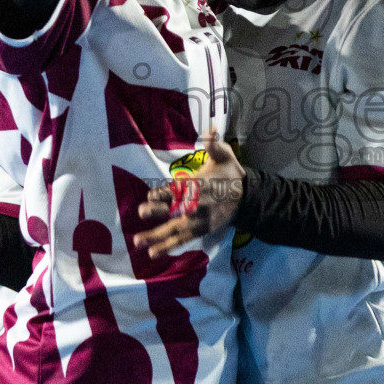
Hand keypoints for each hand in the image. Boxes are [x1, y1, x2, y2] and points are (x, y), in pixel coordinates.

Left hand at [134, 130, 244, 257]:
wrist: (245, 197)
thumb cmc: (229, 174)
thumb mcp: (225, 156)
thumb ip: (215, 145)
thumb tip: (210, 130)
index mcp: (201, 186)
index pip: (181, 190)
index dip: (166, 193)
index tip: (151, 196)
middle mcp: (197, 205)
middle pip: (176, 209)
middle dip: (159, 211)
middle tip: (142, 211)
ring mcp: (198, 221)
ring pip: (175, 229)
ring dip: (156, 236)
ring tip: (138, 241)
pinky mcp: (199, 231)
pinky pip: (182, 240)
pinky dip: (168, 247)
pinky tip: (153, 253)